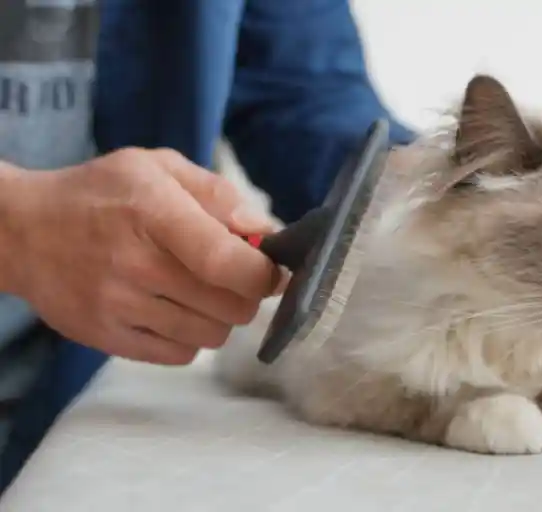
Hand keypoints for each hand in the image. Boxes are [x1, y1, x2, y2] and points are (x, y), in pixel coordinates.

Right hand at [5, 148, 279, 364]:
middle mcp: (135, 264)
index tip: (274, 270)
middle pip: (231, 306)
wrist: (22, 231)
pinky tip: (174, 308)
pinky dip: (192, 336)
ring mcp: (118, 307)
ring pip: (212, 335)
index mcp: (152, 212)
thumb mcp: (158, 167)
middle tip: (233, 275)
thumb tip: (266, 232)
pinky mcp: (107, 338)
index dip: (264, 274)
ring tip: (200, 290)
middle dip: (247, 292)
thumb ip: (218, 194)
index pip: (225, 262)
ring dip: (221, 316)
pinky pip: (181, 354)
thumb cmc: (101, 194)